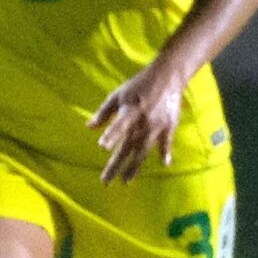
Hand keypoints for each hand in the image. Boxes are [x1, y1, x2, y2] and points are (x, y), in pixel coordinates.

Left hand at [90, 60, 187, 183]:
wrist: (168, 76)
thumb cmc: (139, 85)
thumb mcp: (119, 94)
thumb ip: (104, 112)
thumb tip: (89, 127)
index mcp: (130, 111)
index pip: (119, 125)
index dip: (111, 135)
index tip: (102, 146)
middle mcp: (143, 121)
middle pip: (127, 146)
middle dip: (116, 164)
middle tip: (105, 181)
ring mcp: (157, 126)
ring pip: (143, 151)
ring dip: (134, 167)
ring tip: (125, 180)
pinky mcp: (169, 127)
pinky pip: (167, 143)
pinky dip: (166, 153)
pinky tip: (165, 164)